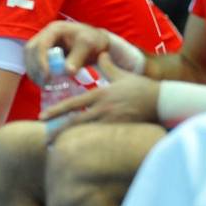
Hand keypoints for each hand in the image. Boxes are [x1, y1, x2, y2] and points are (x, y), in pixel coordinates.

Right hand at [25, 21, 109, 83]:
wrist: (96, 42)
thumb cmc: (94, 41)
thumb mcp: (89, 46)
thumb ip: (78, 57)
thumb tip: (67, 71)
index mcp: (55, 29)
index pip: (41, 44)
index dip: (41, 61)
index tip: (47, 77)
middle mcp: (45, 34)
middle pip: (30, 50)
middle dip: (35, 67)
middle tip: (44, 83)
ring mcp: (43, 42)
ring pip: (29, 57)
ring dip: (34, 71)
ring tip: (44, 84)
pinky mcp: (43, 52)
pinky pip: (33, 62)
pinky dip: (36, 72)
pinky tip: (44, 82)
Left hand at [39, 53, 159, 139]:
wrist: (163, 100)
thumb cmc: (142, 87)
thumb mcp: (122, 74)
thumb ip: (108, 65)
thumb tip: (101, 53)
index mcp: (100, 95)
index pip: (73, 104)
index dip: (56, 111)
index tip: (42, 118)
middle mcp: (103, 109)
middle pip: (76, 122)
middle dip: (59, 132)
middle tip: (45, 140)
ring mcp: (113, 121)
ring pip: (87, 133)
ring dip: (73, 141)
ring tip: (59, 149)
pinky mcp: (122, 131)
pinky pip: (103, 140)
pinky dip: (91, 146)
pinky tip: (82, 153)